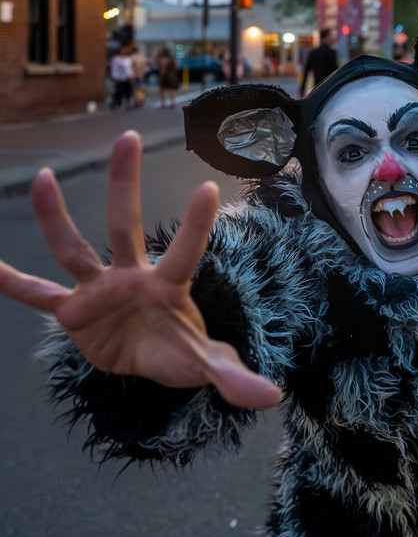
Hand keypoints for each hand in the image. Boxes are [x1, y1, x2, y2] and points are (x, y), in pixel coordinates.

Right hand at [0, 131, 280, 409]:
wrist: (150, 363)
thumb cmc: (182, 351)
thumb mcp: (208, 366)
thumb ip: (235, 377)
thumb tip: (272, 399)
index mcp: (169, 285)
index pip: (185, 251)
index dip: (195, 225)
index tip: (207, 187)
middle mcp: (131, 276)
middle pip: (124, 224)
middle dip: (127, 182)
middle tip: (129, 137)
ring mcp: (99, 289)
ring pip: (74, 247)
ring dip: (56, 216)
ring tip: (41, 178)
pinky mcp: (72, 311)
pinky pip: (38, 294)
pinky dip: (13, 283)